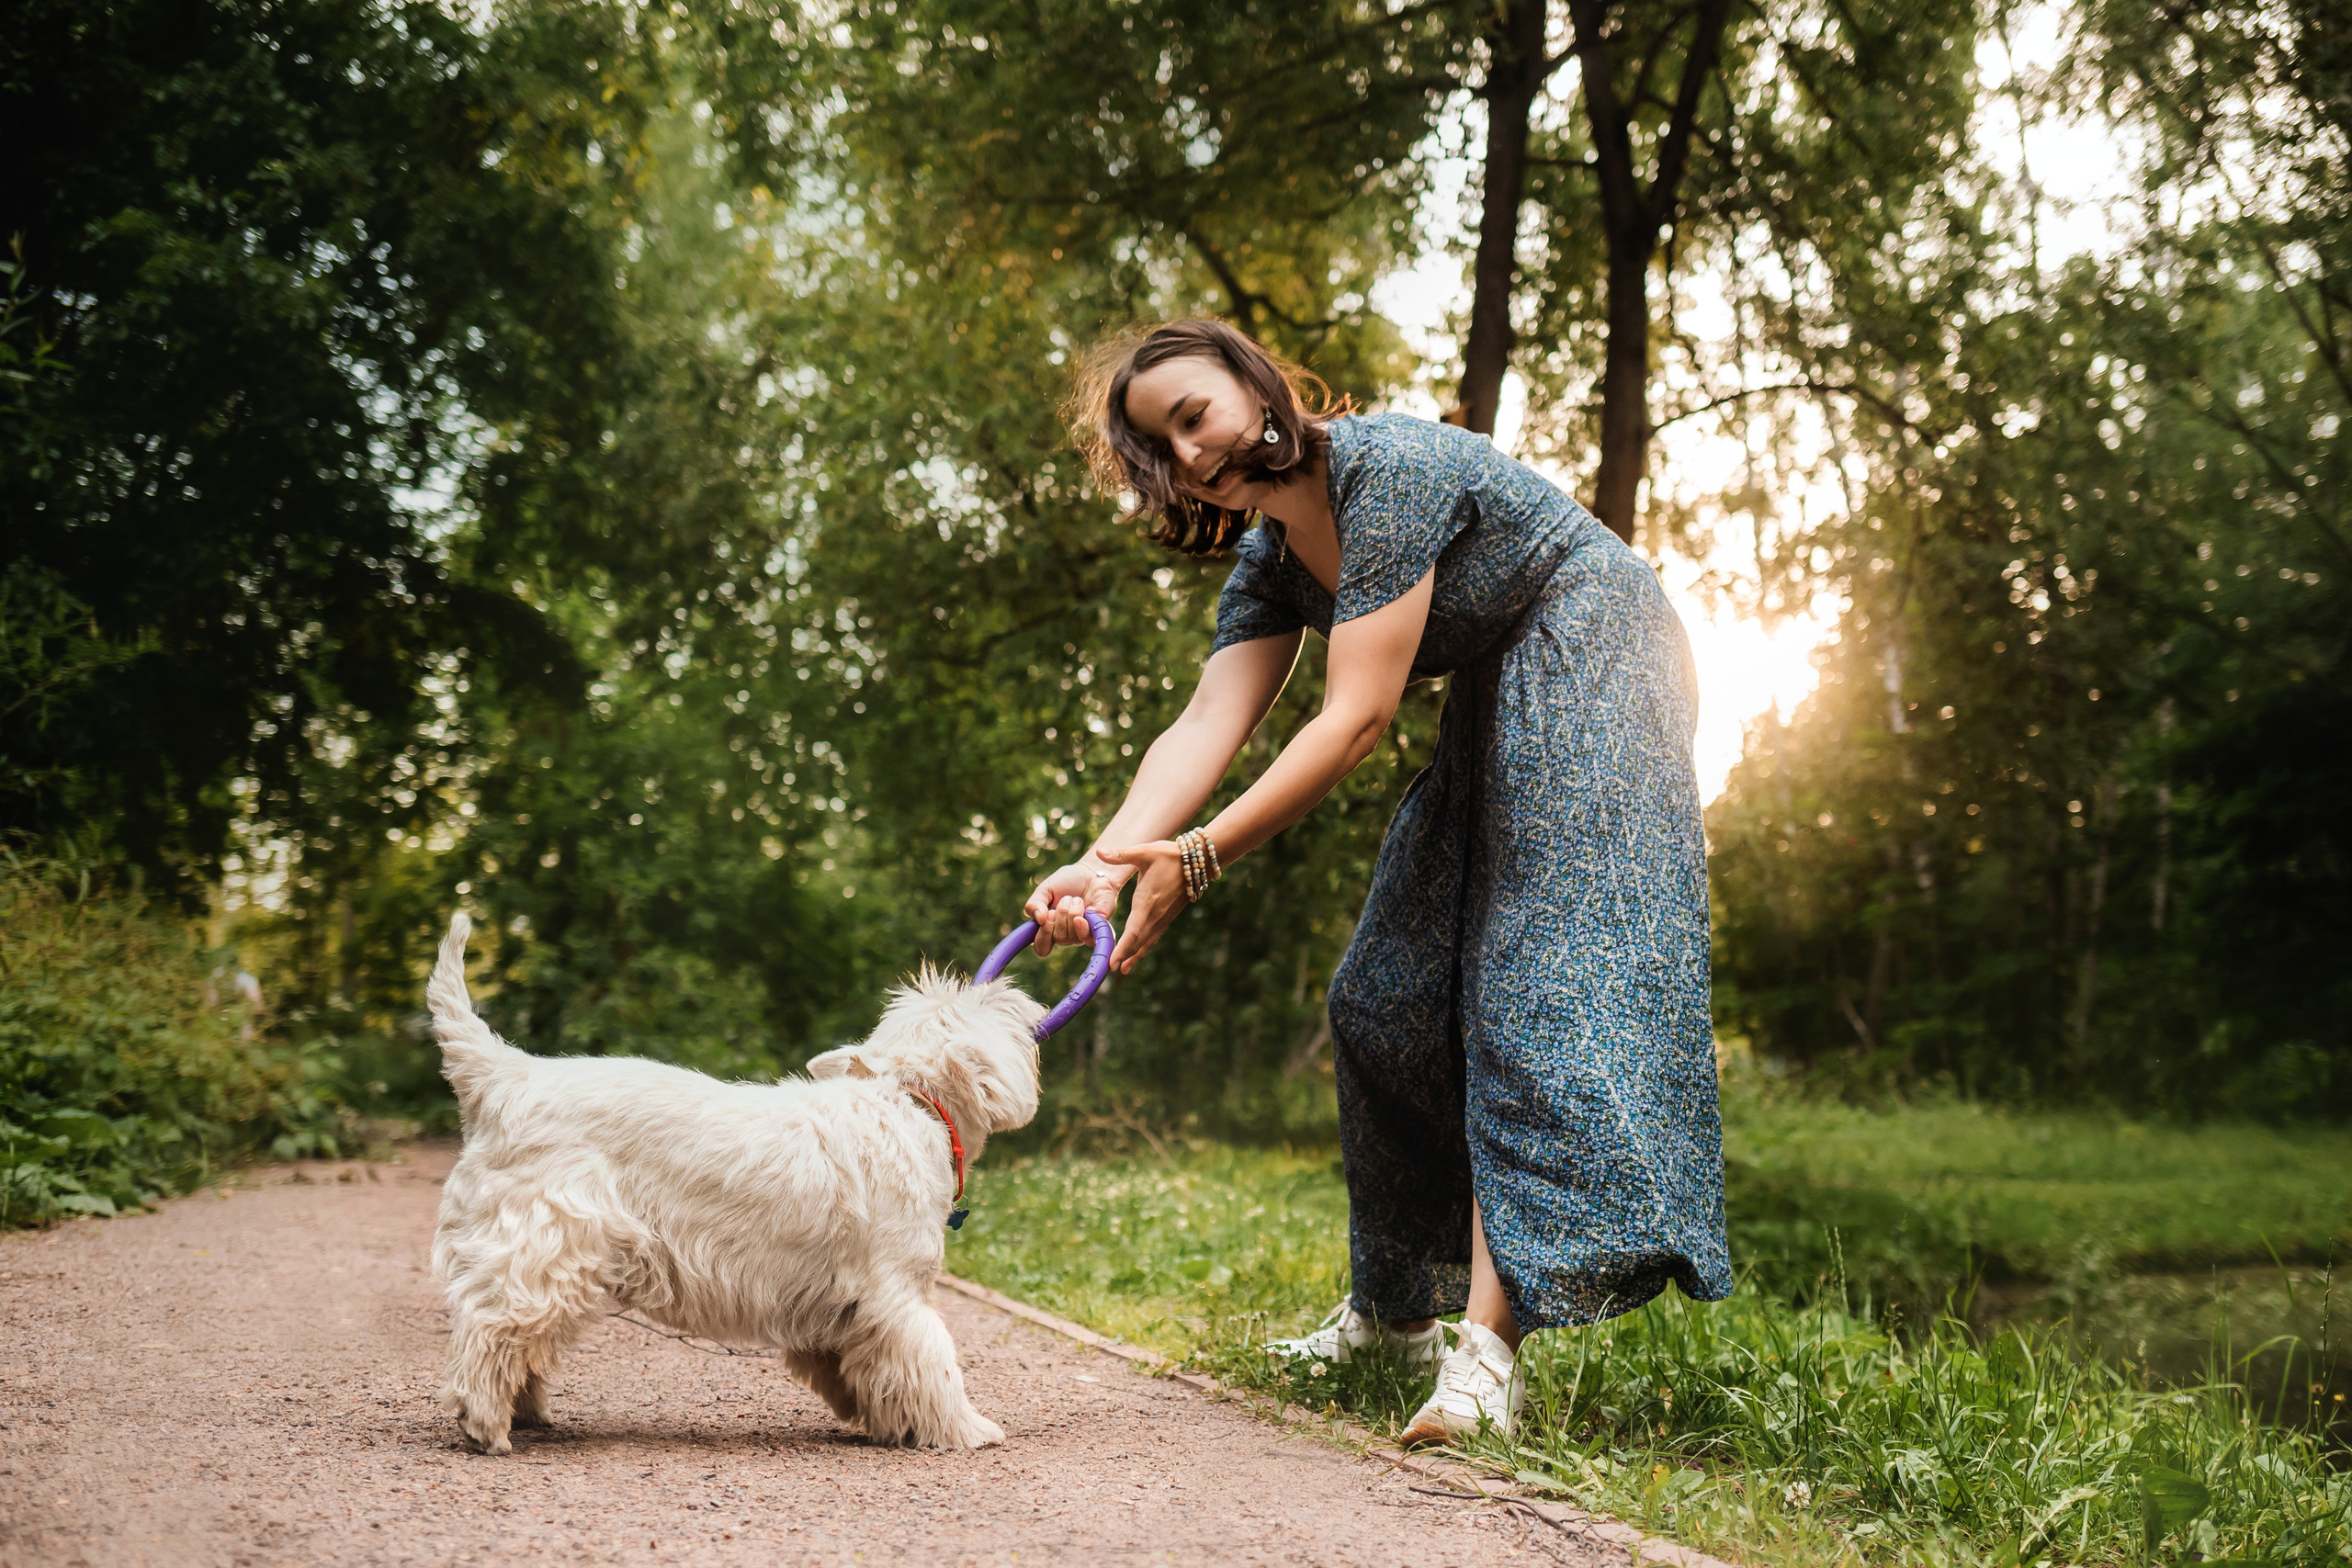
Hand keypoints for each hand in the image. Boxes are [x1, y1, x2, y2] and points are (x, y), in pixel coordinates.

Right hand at [1022, 857, 1126, 955]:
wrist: (1091, 873)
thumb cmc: (1067, 881)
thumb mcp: (1044, 889)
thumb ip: (1033, 904)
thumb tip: (1039, 920)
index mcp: (1049, 928)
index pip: (1041, 947)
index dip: (1041, 936)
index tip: (1044, 918)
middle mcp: (1065, 934)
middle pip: (1057, 938)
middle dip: (1059, 914)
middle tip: (1065, 899)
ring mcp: (1081, 934)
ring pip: (1070, 936)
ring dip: (1071, 912)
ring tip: (1077, 899)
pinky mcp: (1096, 931)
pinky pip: (1085, 938)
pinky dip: (1081, 926)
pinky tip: (1083, 915)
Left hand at [1093, 841, 1193, 973]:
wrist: (1197, 860)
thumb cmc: (1169, 855)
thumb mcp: (1144, 852)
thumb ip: (1121, 855)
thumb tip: (1099, 851)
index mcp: (1147, 901)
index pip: (1133, 930)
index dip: (1123, 947)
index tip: (1113, 960)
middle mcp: (1156, 913)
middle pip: (1139, 941)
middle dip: (1125, 955)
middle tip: (1110, 969)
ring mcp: (1164, 916)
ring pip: (1147, 940)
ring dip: (1135, 954)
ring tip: (1123, 969)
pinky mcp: (1168, 916)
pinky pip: (1154, 935)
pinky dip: (1144, 946)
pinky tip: (1138, 953)